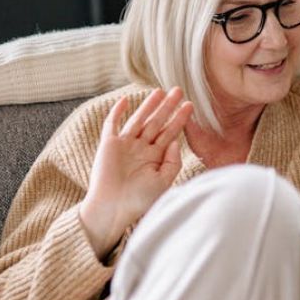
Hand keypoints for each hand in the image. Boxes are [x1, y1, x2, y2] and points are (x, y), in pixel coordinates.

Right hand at [78, 88, 192, 258]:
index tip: (191, 105)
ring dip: (148, 105)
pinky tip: (126, 100)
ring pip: (138, 120)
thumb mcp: (164, 182)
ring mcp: (124, 145)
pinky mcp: (108, 145)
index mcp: (155, 157)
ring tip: (160, 91)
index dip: (180, 119)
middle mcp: (141, 149)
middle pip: (157, 122)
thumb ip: (172, 162)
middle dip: (167, 107)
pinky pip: (112, 124)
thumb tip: (176, 141)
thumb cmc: (139, 200)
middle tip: (178, 90)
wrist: (113, 209)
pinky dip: (117, 112)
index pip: (170, 133)